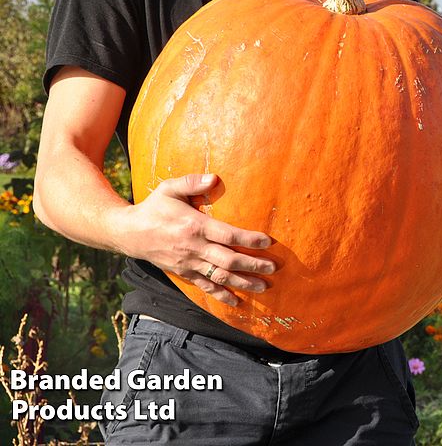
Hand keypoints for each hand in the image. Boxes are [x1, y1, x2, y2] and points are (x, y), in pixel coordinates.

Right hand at [116, 173, 274, 306]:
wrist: (129, 233)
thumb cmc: (154, 207)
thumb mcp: (169, 188)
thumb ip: (192, 182)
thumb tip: (214, 178)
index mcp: (194, 226)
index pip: (228, 235)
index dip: (249, 239)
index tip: (267, 241)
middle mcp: (194, 247)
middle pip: (228, 260)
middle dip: (253, 264)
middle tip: (273, 268)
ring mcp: (189, 263)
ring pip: (220, 277)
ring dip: (244, 283)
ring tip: (264, 286)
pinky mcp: (184, 273)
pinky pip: (206, 287)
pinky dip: (222, 295)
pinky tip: (237, 302)